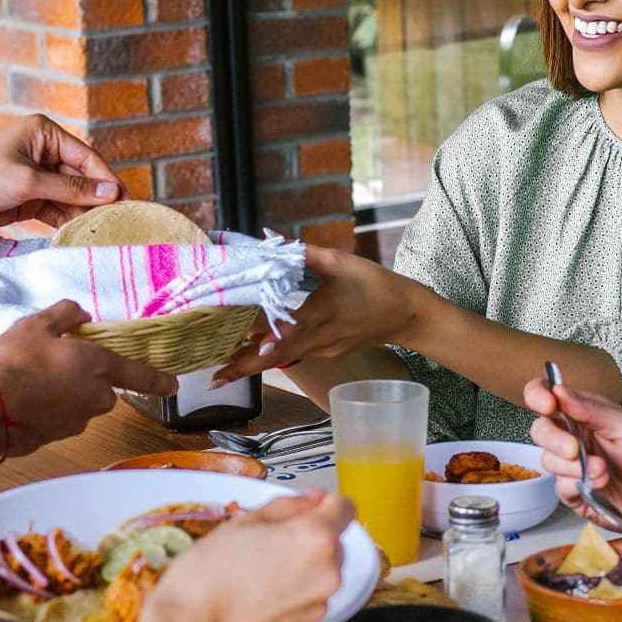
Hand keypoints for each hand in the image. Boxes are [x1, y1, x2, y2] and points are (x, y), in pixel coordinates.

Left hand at [0, 115, 123, 232]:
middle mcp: (43, 152)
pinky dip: (66, 220)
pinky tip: (79, 235)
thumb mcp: (28, 182)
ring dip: (83, 213)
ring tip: (103, 233)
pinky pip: (55, 209)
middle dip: (97, 200)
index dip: (108, 181)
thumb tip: (112, 192)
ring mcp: (34, 176)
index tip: (128, 204)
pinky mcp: (26, 197)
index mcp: (44, 133)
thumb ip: (71, 190)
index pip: (87, 158)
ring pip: (69, 196)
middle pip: (81, 178)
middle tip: (119, 223)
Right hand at [0, 301, 175, 458]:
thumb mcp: (36, 325)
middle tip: (52, 363)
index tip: (173, 385)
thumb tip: (82, 313)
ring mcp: (78, 422)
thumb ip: (64, 314)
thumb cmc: (14, 363)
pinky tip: (23, 400)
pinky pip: (60, 418)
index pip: (139, 374)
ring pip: (80, 403)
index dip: (158, 379)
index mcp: (98, 366)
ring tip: (30, 381)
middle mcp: (96, 397)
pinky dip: (48, 410)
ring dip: (64, 394)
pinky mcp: (58, 438)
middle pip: (103, 388)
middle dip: (85, 378)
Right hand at [137, 494, 355, 621]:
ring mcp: (319, 604)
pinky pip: (307, 598)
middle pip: (333, 542)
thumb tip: (308, 501)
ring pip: (321, 572)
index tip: (306, 506)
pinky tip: (258, 594)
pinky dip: (291, 592)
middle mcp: (327, 573)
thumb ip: (284, 507)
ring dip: (300, 566)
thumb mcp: (240, 524)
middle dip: (307, 537)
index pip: (344, 507)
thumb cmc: (206, 580)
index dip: (324, 503)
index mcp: (315, 539)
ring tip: (257, 571)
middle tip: (266, 541)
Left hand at [216, 246, 422, 381]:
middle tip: (214, 379)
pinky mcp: (328, 352)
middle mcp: (319, 340)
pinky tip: (256, 349)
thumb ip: (304, 253)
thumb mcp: (341, 262)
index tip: (232, 362)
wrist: (407, 315)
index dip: (259, 350)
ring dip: (254, 362)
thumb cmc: (376, 285)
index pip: (284, 336)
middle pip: (275, 357)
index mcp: (320, 316)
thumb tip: (273, 242)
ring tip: (224, 368)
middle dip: (244, 368)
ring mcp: (324, 350)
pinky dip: (274, 354)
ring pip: (284, 358)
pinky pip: (296, 354)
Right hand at [521, 377, 621, 531]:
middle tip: (575, 449)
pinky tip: (599, 486)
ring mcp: (572, 466)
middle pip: (541, 430)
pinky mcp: (573, 492)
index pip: (548, 396)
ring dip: (574, 467)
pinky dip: (576, 486)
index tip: (548, 404)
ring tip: (603, 471)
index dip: (538, 395)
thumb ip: (591, 409)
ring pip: (548, 461)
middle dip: (554, 440)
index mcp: (585, 414)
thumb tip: (559, 391)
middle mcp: (575, 437)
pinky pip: (559, 487)